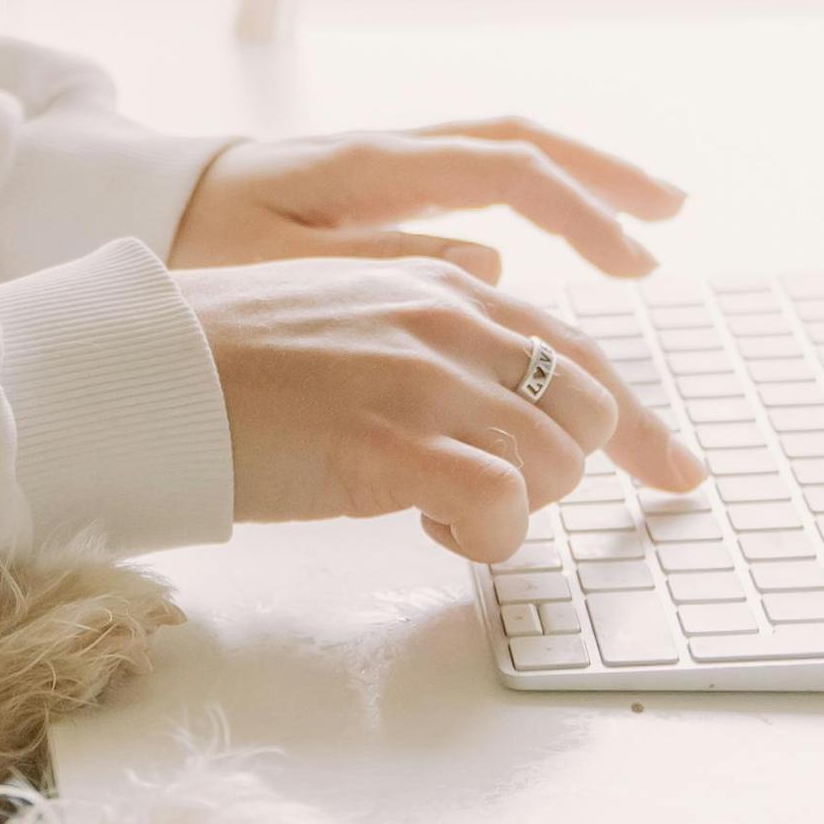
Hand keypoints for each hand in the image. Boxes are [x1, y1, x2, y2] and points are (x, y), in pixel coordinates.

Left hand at [169, 118, 684, 283]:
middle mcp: (393, 152)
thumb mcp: (283, 267)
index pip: (505, 170)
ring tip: (649, 222)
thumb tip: (493, 263)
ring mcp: (391, 165)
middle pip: (524, 144)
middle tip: (670, 223)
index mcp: (373, 166)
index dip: (579, 211)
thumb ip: (384, 265)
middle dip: (604, 180)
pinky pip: (478, 181)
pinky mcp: (383, 189)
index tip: (634, 260)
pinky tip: (565, 244)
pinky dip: (535, 201)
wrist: (143, 208)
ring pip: (508, 154)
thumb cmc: (202, 245)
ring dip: (582, 182)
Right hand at [181, 253, 704, 559]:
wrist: (144, 372)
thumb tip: (489, 400)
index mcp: (441, 285)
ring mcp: (425, 378)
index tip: (678, 472)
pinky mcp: (394, 442)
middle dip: (561, 474)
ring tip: (435, 514)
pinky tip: (428, 532)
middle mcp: (449, 320)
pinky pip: (502, 507)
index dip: (639, 424)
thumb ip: (426, 341)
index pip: (578, 350)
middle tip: (493, 505)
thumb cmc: (226, 362)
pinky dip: (484, 538)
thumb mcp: (349, 321)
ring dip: (514, 511)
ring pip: (553, 464)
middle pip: (585, 411)